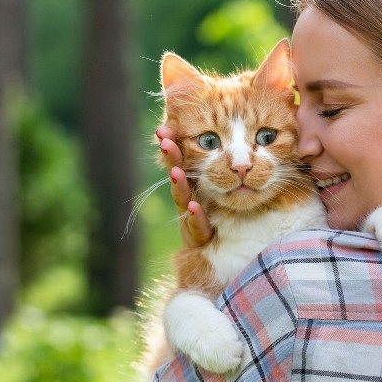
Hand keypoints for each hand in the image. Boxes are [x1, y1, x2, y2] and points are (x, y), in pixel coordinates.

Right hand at [156, 126, 214, 247]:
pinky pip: (197, 225)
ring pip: (182, 198)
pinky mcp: (197, 236)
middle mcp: (187, 198)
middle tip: (164, 141)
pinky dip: (195, 215)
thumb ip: (216, 164)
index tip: (163, 130)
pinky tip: (193, 206)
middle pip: (177, 175)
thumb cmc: (217, 214)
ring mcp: (189, 217)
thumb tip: (205, 134)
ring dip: (179, 184)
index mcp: (191, 183)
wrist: (218, 251)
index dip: (172, 144)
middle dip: (171, 158)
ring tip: (175, 171)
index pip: (180, 160)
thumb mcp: (219, 187)